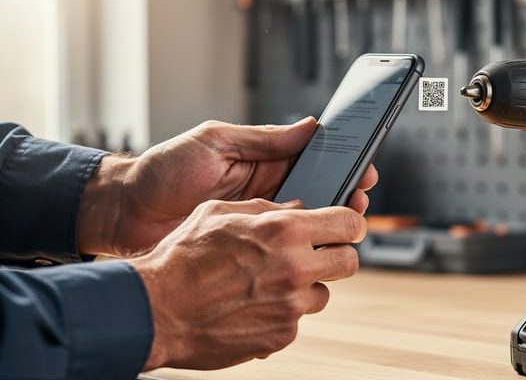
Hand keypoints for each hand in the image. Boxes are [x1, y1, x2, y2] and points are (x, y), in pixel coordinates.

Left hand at [77, 119, 378, 256]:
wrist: (124, 214)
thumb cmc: (162, 170)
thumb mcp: (214, 142)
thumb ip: (263, 139)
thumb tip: (310, 126)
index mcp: (262, 162)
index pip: (314, 161)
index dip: (342, 164)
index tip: (364, 168)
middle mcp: (267, 192)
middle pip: (320, 194)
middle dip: (345, 197)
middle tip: (361, 202)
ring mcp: (258, 223)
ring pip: (307, 225)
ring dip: (329, 226)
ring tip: (346, 228)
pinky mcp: (247, 251)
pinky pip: (282, 251)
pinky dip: (302, 252)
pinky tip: (316, 253)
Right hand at [131, 198, 365, 369]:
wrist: (154, 309)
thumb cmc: (181, 257)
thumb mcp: (220, 212)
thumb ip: (266, 209)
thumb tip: (297, 209)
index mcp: (284, 231)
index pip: (350, 223)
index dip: (351, 223)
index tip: (346, 226)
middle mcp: (295, 268)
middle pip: (350, 261)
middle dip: (337, 256)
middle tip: (316, 255)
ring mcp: (290, 306)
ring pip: (322, 293)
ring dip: (304, 287)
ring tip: (267, 283)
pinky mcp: (281, 335)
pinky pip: (295, 320)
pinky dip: (280, 313)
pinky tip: (250, 306)